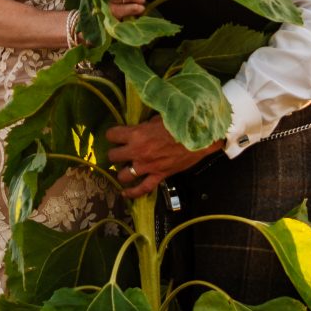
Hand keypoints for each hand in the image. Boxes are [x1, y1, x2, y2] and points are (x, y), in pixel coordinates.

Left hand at [104, 116, 222, 198]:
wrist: (199, 138)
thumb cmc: (179, 124)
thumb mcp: (158, 117)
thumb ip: (145, 124)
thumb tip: (139, 126)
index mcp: (136, 134)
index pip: (112, 135)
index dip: (112, 135)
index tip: (116, 135)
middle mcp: (137, 152)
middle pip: (113, 156)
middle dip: (115, 153)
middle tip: (120, 151)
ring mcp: (147, 166)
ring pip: (123, 175)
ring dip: (123, 172)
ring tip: (125, 168)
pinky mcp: (158, 176)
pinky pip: (142, 189)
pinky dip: (132, 193)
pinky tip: (125, 193)